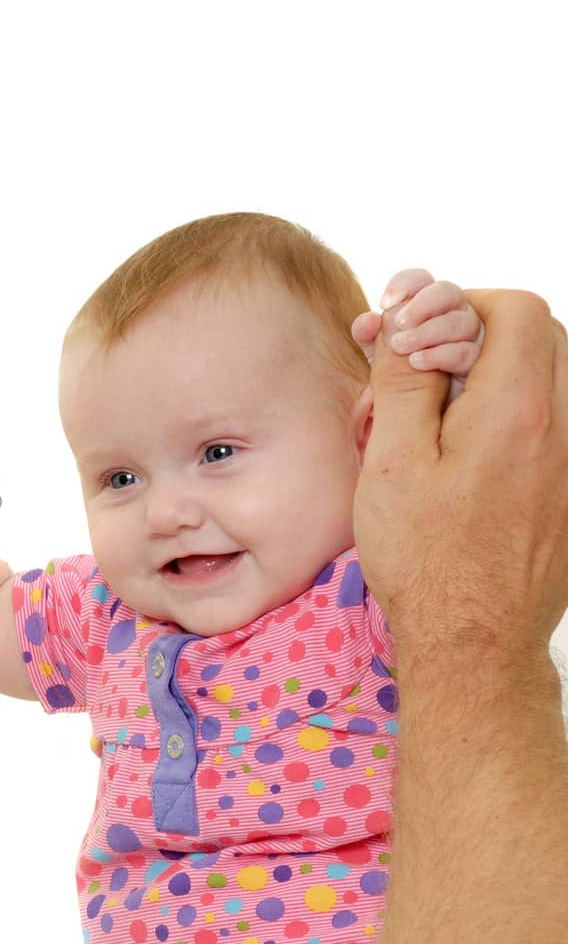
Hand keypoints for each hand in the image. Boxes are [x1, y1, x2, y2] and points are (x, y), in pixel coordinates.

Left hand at [351, 269, 483, 395]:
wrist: (412, 414)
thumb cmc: (395, 377)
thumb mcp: (375, 355)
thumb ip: (367, 334)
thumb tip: (368, 319)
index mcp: (425, 307)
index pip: (421, 280)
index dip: (405, 283)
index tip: (384, 302)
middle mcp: (451, 316)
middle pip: (448, 291)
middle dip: (422, 304)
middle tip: (399, 322)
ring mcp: (470, 339)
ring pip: (462, 320)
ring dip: (428, 331)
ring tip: (400, 346)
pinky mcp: (479, 365)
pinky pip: (469, 352)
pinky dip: (441, 354)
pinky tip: (417, 362)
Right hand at [353, 288, 567, 657]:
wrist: (474, 639)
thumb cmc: (426, 558)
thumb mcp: (393, 461)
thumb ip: (404, 381)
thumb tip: (404, 324)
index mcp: (518, 411)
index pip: (516, 310)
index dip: (464, 304)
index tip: (420, 332)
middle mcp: (565, 427)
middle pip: (544, 336)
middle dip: (483, 332)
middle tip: (427, 363)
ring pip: (555, 377)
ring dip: (502, 372)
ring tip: (445, 409)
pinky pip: (557, 423)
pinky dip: (518, 413)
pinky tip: (470, 450)